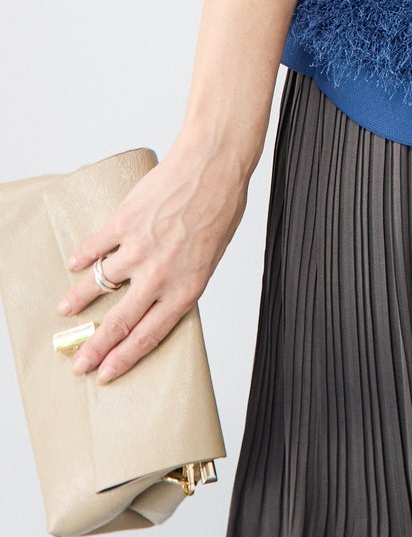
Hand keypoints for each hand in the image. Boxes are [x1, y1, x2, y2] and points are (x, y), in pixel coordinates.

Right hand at [54, 141, 249, 383]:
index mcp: (186, 287)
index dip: (124, 357)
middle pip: (118, 322)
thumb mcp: (211, 255)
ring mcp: (138, 249)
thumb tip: (162, 291)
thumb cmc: (222, 205)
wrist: (214, 164)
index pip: (148, 335)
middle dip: (94, 347)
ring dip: (78, 299)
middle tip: (78, 362)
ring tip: (65, 309)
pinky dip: (82, 256)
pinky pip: (95, 246)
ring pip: (98, 284)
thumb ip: (184, 277)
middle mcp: (159, 275)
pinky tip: (74, 264)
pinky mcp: (124, 222)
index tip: (106, 372)